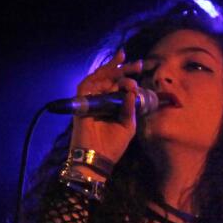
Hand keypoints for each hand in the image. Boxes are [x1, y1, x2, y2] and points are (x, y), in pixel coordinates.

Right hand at [69, 48, 143, 163]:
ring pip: (98, 79)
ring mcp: (91, 101)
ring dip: (112, 71)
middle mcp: (102, 100)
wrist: (98, 159)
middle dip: (123, 69)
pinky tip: (110, 78)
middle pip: (109, 78)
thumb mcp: (128, 125)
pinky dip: (97, 80)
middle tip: (138, 64)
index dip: (129, 76)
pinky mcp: (81, 105)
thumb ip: (130, 108)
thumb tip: (131, 91)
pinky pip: (86, 87)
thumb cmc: (113, 145)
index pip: (119, 85)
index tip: (141, 70)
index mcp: (113, 105)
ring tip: (126, 64)